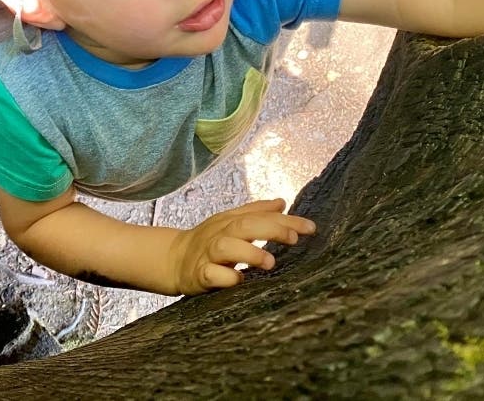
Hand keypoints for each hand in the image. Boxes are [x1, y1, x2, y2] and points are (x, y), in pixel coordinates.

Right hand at [172, 198, 314, 294]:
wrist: (172, 259)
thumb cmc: (208, 242)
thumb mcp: (229, 222)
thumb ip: (256, 212)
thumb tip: (282, 203)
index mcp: (229, 221)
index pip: (259, 215)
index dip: (285, 220)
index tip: (311, 228)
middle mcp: (219, 235)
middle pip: (244, 225)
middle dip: (270, 229)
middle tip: (293, 239)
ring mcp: (208, 255)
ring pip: (226, 248)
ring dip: (249, 252)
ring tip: (269, 262)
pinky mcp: (199, 275)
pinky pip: (211, 275)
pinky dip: (225, 277)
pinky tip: (239, 280)